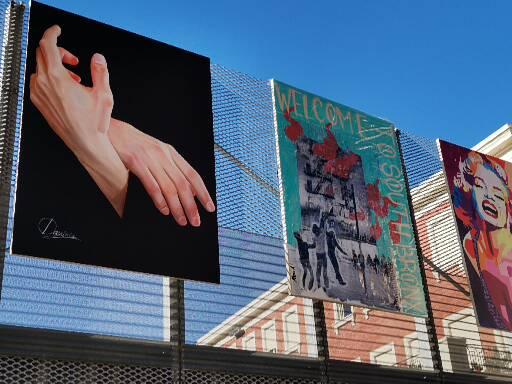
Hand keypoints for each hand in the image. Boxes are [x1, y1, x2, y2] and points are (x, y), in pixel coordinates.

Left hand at [30, 25, 127, 215]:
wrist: (86, 143)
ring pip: (40, 69)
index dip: (53, 34)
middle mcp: (44, 85)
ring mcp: (39, 95)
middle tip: (73, 60)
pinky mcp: (39, 104)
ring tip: (74, 79)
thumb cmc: (94, 123)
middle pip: (42, 55)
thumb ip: (101, 71)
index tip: (58, 31)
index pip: (47, 46)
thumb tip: (97, 59)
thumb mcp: (104, 94)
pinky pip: (39, 83)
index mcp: (57, 78)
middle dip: (58, 52)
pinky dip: (50, 79)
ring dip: (55, 67)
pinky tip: (66, 89)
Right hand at [108, 118, 215, 225]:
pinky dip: (160, 200)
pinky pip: (152, 185)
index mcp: (171, 152)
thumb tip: (188, 189)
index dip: (203, 193)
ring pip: (169, 187)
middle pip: (183, 185)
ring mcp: (150, 158)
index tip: (209, 207)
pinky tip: (164, 210)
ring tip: (181, 220)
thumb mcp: (157, 151)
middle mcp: (163, 155)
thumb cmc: (133, 143)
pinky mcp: (135, 162)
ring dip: (177, 207)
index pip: (193, 175)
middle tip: (195, 221)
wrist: (110, 128)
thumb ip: (171, 168)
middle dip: (191, 206)